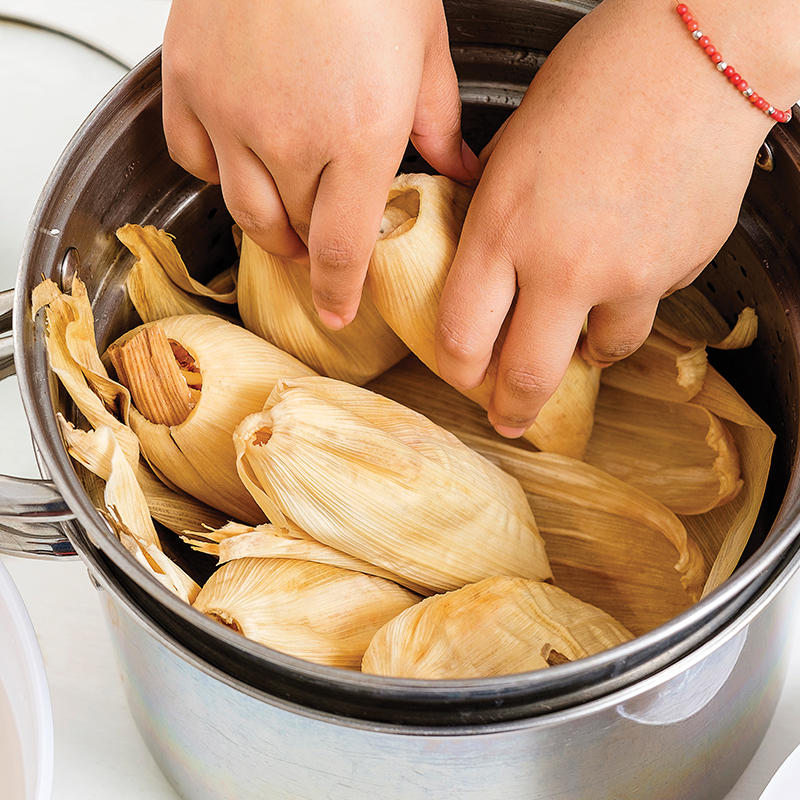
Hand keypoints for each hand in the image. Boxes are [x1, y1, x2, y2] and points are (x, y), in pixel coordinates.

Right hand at [163, 0, 479, 328]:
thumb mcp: (427, 46)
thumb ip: (439, 123)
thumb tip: (457, 169)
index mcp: (360, 134)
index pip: (344, 249)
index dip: (340, 293)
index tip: (338, 313)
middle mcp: (291, 136)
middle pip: (295, 234)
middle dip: (313, 254)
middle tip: (324, 255)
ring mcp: (232, 111)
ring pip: (243, 208)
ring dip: (269, 228)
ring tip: (286, 225)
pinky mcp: (189, 82)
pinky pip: (193, 156)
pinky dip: (216, 171)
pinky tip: (239, 161)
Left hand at [435, 0, 799, 436]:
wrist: (696, 53)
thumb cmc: (600, 77)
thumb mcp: (513, 146)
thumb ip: (494, 213)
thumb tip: (482, 254)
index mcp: (502, 227)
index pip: (461, 333)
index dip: (456, 368)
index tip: (461, 375)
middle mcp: (559, 263)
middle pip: (525, 376)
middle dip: (511, 409)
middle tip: (508, 419)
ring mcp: (624, 274)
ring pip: (600, 354)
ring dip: (585, 352)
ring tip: (582, 335)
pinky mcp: (677, 271)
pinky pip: (648, 307)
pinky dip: (634, 299)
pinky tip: (633, 260)